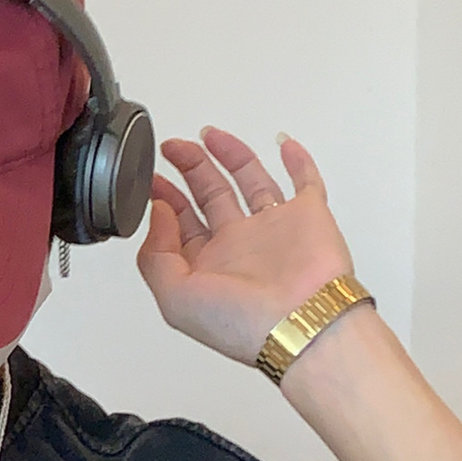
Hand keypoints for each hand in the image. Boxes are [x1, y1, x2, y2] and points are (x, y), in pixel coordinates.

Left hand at [136, 128, 354, 366]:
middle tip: (174, 146)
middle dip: (191, 168)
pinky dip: (297, 161)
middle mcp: (241, 246)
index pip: (182, 223)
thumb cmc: (242, 323)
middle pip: (211, 195)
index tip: (152, 178)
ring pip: (251, 182)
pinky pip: (305, 182)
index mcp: (208, 265)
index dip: (165, 198)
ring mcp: (275, 229)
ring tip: (209, 135)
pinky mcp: (310, 216)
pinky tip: (283, 145)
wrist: (301, 325)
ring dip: (231, 156)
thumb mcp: (174, 297)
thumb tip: (158, 212)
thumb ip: (156, 254)